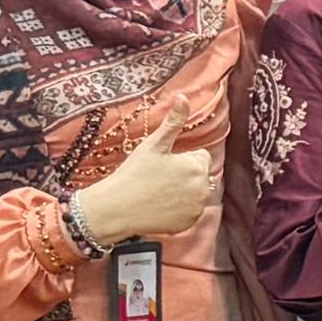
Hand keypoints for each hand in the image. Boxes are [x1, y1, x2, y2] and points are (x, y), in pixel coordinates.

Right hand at [72, 91, 216, 247]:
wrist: (117, 208)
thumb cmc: (134, 173)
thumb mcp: (153, 144)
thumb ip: (173, 121)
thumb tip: (183, 96)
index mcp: (197, 166)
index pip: (200, 157)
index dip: (181, 159)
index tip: (163, 164)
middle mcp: (204, 188)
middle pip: (200, 176)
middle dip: (185, 175)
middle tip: (159, 179)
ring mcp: (197, 208)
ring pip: (196, 194)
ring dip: (185, 192)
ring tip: (159, 192)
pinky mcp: (189, 224)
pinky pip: (190, 212)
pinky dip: (180, 210)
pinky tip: (161, 207)